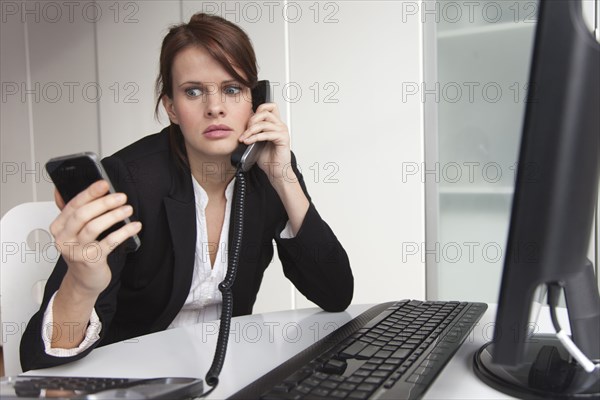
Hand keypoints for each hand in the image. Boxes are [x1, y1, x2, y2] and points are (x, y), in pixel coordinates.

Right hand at [50, 180, 141, 297]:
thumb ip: (82, 212)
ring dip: (114, 216)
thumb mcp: (77, 232)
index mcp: (59, 227)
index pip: (73, 205)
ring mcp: (76, 251)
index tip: (104, 183)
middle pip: (83, 215)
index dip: (90, 193)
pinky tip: (134, 226)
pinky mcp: (90, 260)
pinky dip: (124, 232)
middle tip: (121, 196)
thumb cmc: (83, 251)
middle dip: (103, 203)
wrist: (83, 281)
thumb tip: (97, 190)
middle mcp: (64, 238)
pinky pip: (109, 242)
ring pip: (94, 227)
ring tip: (128, 209)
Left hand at [239, 103, 291, 181]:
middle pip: (264, 112)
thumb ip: (252, 132)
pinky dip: (255, 137)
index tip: (247, 124)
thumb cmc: (268, 159)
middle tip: (245, 131)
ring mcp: (282, 131)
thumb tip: (240, 126)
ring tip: (244, 139)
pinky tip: (249, 142)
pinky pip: (267, 134)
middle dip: (251, 121)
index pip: (268, 107)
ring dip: (250, 131)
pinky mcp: (283, 139)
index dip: (256, 112)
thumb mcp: (256, 142)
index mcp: (274, 124)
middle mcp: (279, 125)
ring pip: (263, 123)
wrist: (275, 172)